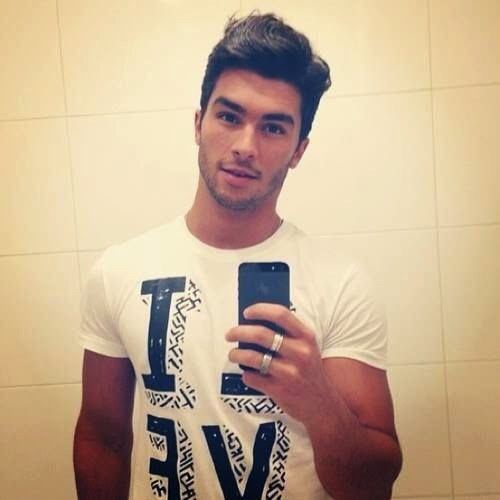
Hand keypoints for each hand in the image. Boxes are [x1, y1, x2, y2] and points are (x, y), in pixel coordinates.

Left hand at [226, 303, 332, 423]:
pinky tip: (248, 373)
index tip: (246, 312)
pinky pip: (252, 378)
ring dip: (236, 354)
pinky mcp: (280, 390)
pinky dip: (246, 374)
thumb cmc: (308, 370)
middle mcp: (299, 352)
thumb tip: (255, 321)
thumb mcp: (307, 347)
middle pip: (261, 335)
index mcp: (306, 337)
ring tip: (232, 354)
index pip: (281, 314)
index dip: (260, 310)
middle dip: (239, 332)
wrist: (321, 404)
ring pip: (252, 357)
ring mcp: (289, 372)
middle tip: (229, 334)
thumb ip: (288, 333)